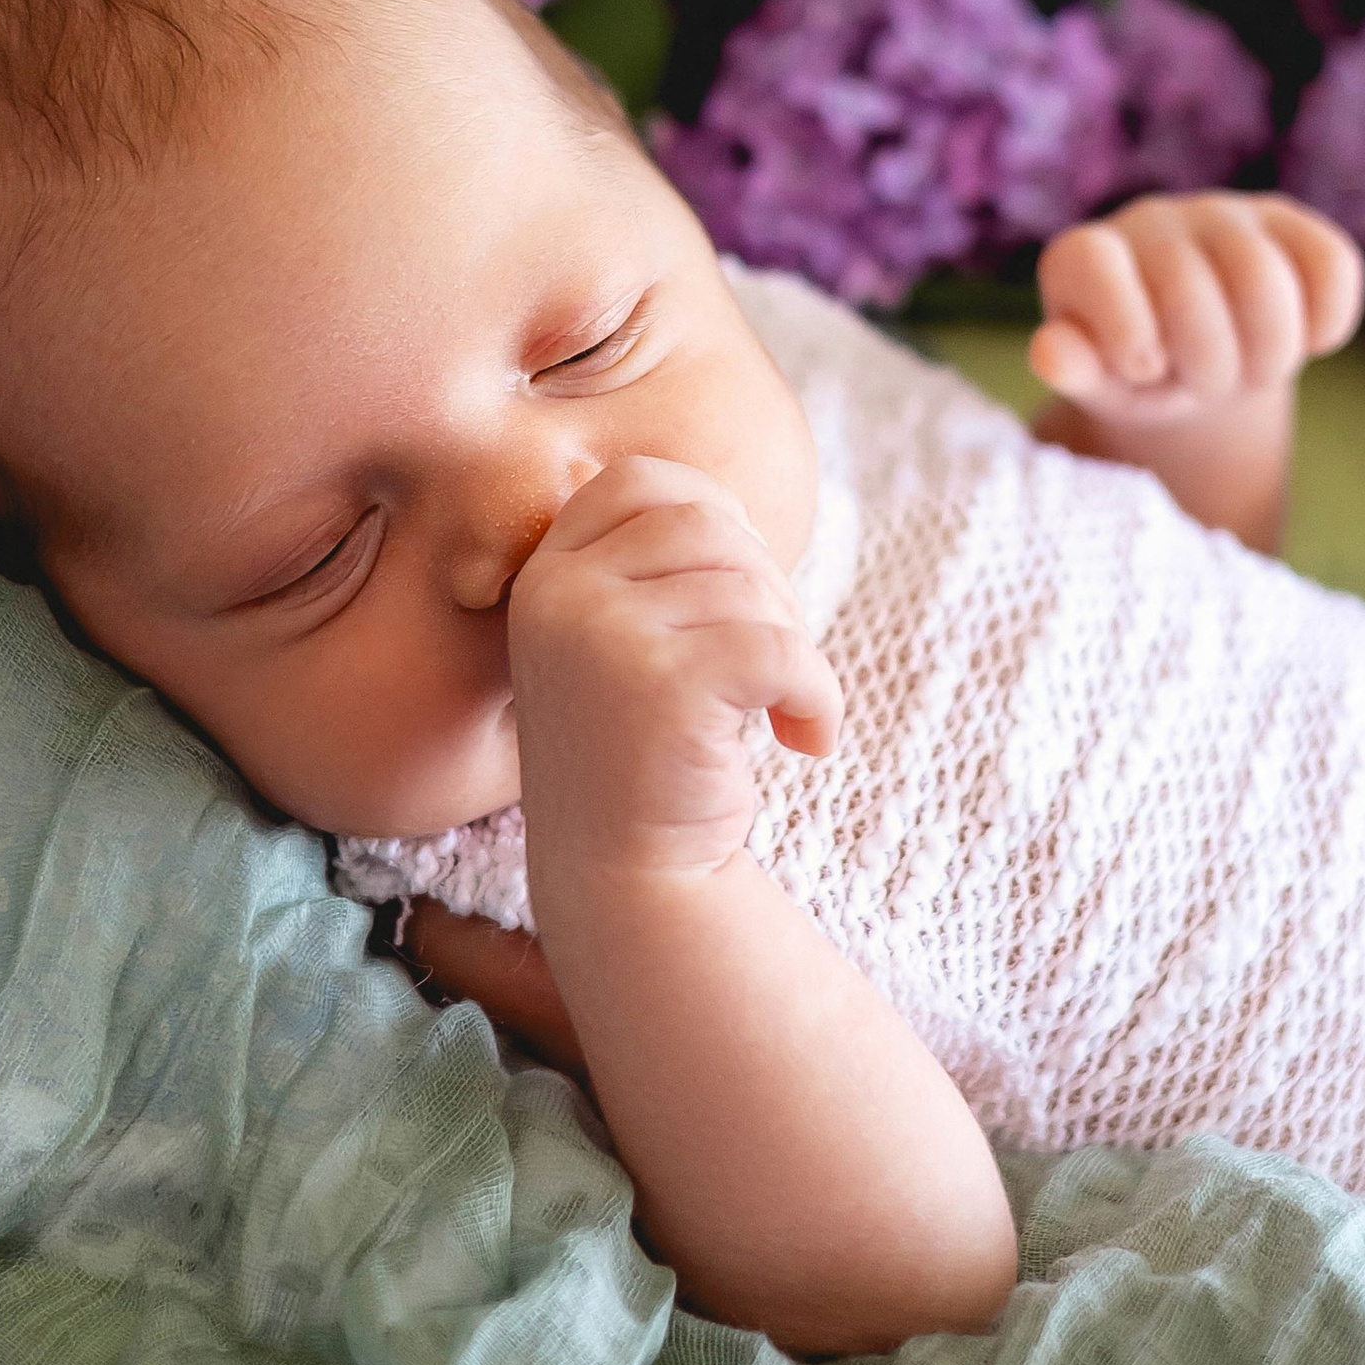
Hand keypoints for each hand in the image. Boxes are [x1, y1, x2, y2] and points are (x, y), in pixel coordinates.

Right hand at [508, 455, 840, 897]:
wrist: (626, 883)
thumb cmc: (645, 759)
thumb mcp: (627, 645)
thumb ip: (656, 573)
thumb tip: (735, 509)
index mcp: (546, 577)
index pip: (640, 481)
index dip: (714, 514)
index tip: (745, 589)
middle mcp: (558, 596)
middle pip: (706, 523)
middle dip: (767, 585)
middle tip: (778, 665)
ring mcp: (599, 637)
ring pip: (748, 587)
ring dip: (796, 649)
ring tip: (786, 712)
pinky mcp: (657, 686)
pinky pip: (778, 647)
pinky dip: (818, 693)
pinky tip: (810, 741)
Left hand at [1028, 192, 1364, 425]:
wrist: (1201, 360)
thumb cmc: (1138, 376)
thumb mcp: (1102, 385)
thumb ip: (1076, 368)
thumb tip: (1052, 352)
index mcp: (1085, 256)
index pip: (1094, 265)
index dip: (1125, 328)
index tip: (1145, 369)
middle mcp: (1150, 220)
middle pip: (1191, 294)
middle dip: (1209, 369)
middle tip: (1209, 387)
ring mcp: (1223, 214)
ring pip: (1266, 280)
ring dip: (1269, 355)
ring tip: (1253, 372)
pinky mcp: (1290, 223)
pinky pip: (1331, 265)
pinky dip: (1327, 324)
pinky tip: (1308, 342)